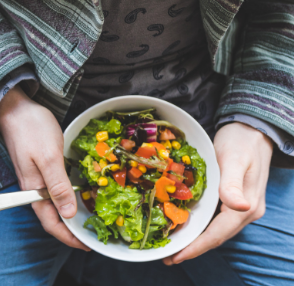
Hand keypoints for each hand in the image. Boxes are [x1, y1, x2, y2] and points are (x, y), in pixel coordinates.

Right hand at [0, 86, 89, 250]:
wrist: (15, 108)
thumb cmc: (31, 130)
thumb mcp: (48, 158)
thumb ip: (58, 186)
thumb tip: (69, 215)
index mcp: (34, 191)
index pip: (51, 224)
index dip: (69, 237)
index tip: (88, 245)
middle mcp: (34, 189)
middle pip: (53, 218)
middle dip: (72, 230)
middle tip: (95, 235)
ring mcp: (37, 179)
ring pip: (55, 205)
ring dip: (72, 214)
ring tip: (92, 218)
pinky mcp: (42, 169)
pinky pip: (56, 190)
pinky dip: (69, 197)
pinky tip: (81, 194)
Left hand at [163, 122, 271, 264]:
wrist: (252, 129)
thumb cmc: (241, 142)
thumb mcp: (234, 160)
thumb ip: (232, 184)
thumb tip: (239, 207)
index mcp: (246, 206)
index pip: (217, 234)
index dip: (195, 248)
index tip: (175, 257)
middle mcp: (245, 211)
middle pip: (215, 237)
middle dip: (192, 248)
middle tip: (166, 256)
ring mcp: (240, 206)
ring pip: (215, 230)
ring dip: (194, 239)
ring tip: (171, 246)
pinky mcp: (233, 200)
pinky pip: (214, 219)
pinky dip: (199, 226)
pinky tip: (184, 226)